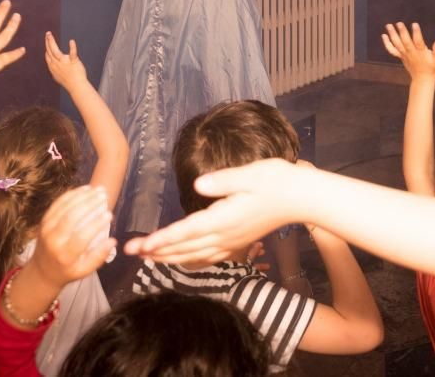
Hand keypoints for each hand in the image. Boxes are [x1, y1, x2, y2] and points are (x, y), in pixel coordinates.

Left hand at [31, 186, 116, 288]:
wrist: (42, 270)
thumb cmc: (67, 270)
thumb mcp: (84, 271)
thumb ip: (98, 257)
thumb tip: (112, 241)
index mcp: (65, 255)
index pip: (81, 236)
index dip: (96, 224)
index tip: (109, 215)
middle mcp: (53, 240)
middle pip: (72, 217)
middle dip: (90, 204)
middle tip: (104, 195)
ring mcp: (46, 229)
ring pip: (64, 207)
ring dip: (82, 196)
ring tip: (98, 190)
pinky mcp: (44, 221)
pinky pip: (57, 204)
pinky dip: (71, 195)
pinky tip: (84, 189)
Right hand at [44, 30, 89, 90]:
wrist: (76, 86)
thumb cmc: (68, 82)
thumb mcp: (57, 76)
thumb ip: (54, 69)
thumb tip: (52, 65)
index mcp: (53, 67)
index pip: (48, 56)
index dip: (47, 48)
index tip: (47, 42)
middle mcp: (56, 64)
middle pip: (50, 51)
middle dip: (47, 42)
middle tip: (47, 34)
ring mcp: (64, 63)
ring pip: (55, 51)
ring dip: (51, 42)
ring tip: (50, 35)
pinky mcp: (73, 61)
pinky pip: (72, 53)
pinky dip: (72, 47)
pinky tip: (71, 41)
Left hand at [125, 158, 302, 266]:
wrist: (303, 197)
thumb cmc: (277, 181)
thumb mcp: (250, 174)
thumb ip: (222, 181)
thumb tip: (199, 183)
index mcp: (224, 219)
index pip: (185, 232)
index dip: (160, 239)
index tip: (138, 245)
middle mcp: (226, 235)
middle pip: (185, 248)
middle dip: (156, 251)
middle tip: (130, 251)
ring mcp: (233, 240)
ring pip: (195, 255)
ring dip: (170, 257)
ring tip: (149, 258)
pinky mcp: (239, 240)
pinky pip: (209, 256)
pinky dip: (191, 259)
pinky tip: (185, 259)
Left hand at [381, 21, 434, 79]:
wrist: (422, 78)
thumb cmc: (431, 68)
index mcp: (421, 53)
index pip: (418, 41)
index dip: (416, 33)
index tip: (414, 24)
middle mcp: (411, 53)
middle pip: (406, 42)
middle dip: (402, 32)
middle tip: (399, 23)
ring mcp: (405, 55)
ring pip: (397, 44)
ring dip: (392, 35)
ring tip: (389, 26)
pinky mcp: (401, 56)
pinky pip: (392, 50)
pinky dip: (387, 43)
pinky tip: (384, 35)